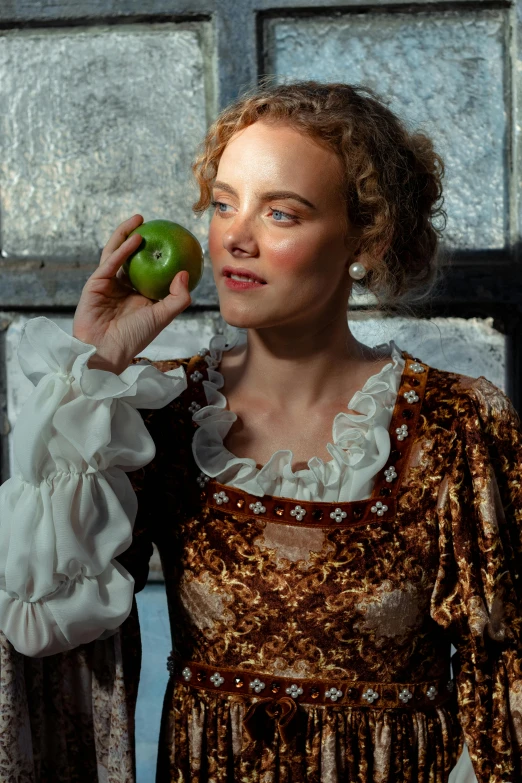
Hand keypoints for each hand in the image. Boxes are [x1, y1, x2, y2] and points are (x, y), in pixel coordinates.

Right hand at [72, 215, 191, 373]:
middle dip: (140, 238)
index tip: (171, 240)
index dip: (158, 255)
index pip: (149, 270)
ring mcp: (108, 284)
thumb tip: (184, 273)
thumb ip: (177, 298)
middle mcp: (123, 288)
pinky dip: (123, 250)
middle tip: (153, 223)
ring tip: (140, 220)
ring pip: (117, 254)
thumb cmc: (135, 337)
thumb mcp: (162, 316)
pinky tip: (136, 238)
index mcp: (139, 296)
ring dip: (127, 235)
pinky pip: (110, 262)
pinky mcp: (95, 283)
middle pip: (131, 257)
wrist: (106, 350)